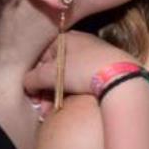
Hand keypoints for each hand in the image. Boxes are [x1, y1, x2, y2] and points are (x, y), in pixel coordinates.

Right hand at [24, 31, 138, 97]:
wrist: (121, 77)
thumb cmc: (83, 69)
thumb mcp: (51, 74)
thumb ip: (33, 78)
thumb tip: (27, 84)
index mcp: (67, 37)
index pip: (43, 57)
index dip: (35, 77)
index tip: (34, 95)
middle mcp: (82, 43)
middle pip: (56, 68)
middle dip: (47, 90)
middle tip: (44, 108)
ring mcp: (95, 55)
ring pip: (70, 76)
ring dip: (59, 94)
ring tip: (55, 111)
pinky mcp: (107, 68)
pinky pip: (85, 80)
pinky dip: (76, 92)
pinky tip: (72, 105)